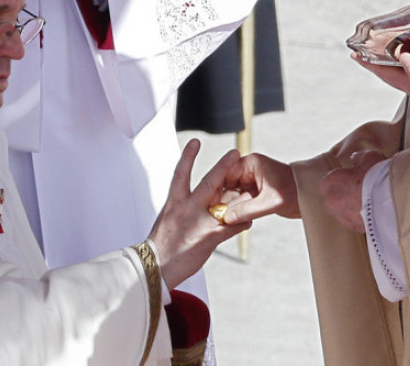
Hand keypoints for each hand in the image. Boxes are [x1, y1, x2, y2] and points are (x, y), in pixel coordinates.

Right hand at [148, 139, 250, 288]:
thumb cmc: (160, 247)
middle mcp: (186, 208)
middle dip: (223, 167)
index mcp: (174, 202)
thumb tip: (189, 203)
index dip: (188, 157)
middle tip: (235, 153)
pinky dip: (242, 223)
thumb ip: (180, 208)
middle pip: (209, 182)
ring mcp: (198, 222)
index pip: (181, 174)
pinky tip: (249, 222)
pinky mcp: (209, 237)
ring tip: (253, 189)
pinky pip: (232, 227)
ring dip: (241, 197)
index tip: (195, 141)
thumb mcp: (167, 220)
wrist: (156, 268)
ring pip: (225, 203)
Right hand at [216, 153, 298, 223]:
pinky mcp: (255, 193)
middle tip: (216, 217)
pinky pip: (241, 202)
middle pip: (226, 186)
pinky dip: (238, 211)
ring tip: (225, 221)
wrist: (312, 197)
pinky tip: (234, 221)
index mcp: (251, 163)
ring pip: (232, 196)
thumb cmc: (296, 192)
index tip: (210, 204)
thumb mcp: (270, 202)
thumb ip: (247, 210)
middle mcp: (249, 170)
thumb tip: (226, 218)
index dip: (217, 190)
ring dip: (230, 208)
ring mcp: (251, 181)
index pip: (225, 174)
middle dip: (223, 202)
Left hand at [317, 150, 385, 232]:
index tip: (348, 180)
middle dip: (340, 198)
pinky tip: (371, 215)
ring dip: (349, 210)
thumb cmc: (378, 175)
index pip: (325, 183)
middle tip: (356, 193)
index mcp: (332, 181)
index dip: (337, 182)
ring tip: (366, 205)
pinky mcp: (355, 228)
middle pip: (330, 201)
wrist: (392, 199)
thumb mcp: (369, 157)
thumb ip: (358, 158)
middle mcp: (332, 201)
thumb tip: (354, 158)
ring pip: (341, 214)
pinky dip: (360, 220)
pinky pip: (354, 224)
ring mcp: (342, 216)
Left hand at [354, 52, 409, 108]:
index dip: (369, 64)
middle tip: (363, 52)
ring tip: (380, 52)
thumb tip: (403, 58)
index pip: (384, 73)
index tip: (355, 55)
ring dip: (389, 61)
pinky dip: (408, 60)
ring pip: (401, 71)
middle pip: (389, 72)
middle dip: (375, 62)